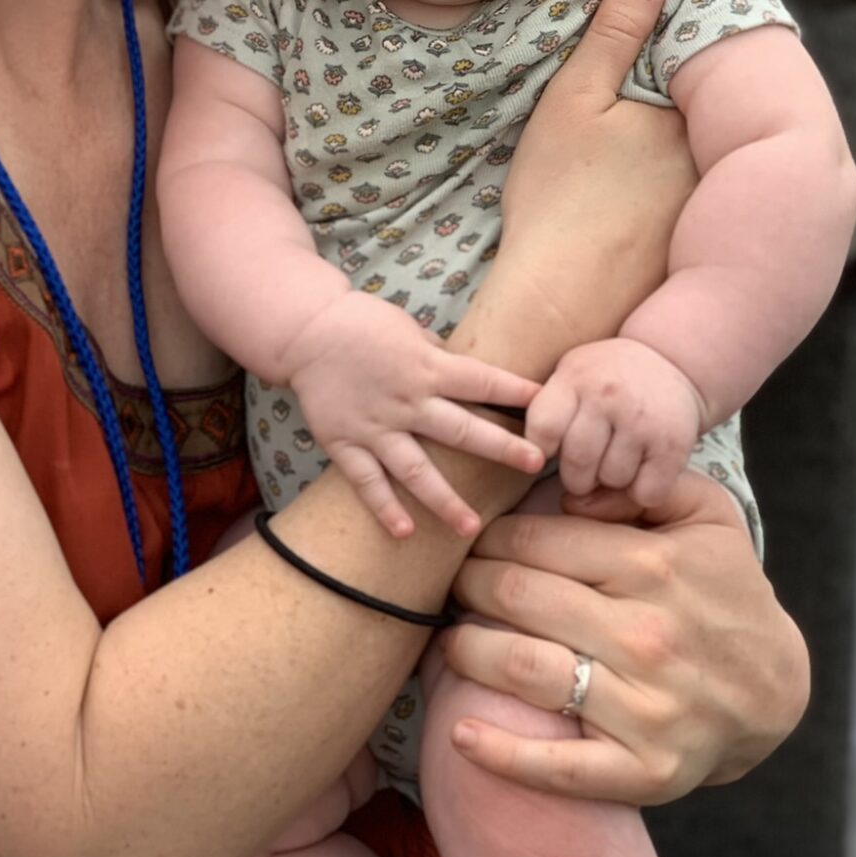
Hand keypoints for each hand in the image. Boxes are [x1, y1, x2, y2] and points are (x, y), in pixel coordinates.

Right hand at [283, 291, 543, 538]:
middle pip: (461, 429)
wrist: (307, 330)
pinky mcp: (344, 442)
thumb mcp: (410, 330)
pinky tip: (405, 533)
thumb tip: (473, 377)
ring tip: (471, 527)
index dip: (515, 392)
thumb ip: (439, 358)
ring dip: (444, 499)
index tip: (547, 403)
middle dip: (501, 448)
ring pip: (415, 469)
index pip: (481, 381)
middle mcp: (405, 400)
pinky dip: (384, 507)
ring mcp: (374, 425)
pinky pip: (367, 481)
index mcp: (426, 366)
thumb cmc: (364, 323)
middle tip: (536, 465)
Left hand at [441, 470, 809, 802]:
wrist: (776, 688)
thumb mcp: (704, 512)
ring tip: (448, 639)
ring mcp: (646, 708)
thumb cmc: (724, 586)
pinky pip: (561, 767)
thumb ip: (637, 486)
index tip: (473, 541)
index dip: (490, 536)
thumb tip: (569, 493)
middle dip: (468, 583)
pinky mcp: (646, 770)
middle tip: (452, 582)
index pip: (537, 540)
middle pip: (517, 596)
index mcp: (654, 566)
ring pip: (524, 669)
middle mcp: (647, 635)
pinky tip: (461, 733)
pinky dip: (503, 755)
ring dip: (465, 650)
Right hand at [490, 0, 698, 343]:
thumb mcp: (573, 104)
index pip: (699, 69)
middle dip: (686, 110)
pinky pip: (709, 208)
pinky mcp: (707, 253)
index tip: (646, 69)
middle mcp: (721, 164)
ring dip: (693, 157)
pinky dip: (693, 202)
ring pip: (712, 166)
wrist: (556, 305)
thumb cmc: (556, 200)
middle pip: (711, 119)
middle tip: (631, 129)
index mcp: (691, 119)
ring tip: (637, 167)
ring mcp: (720, 213)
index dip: (671, 59)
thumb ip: (613, 34)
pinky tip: (645, 210)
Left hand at [527, 339, 703, 505]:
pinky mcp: (672, 445)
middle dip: (577, 476)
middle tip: (587, 467)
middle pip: (576, 463)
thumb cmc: (609, 378)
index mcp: (575, 378)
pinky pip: (646, 493)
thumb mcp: (572, 377)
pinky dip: (642, 492)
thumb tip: (547, 480)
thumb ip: (551, 417)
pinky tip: (643, 468)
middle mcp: (607, 396)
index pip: (542, 428)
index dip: (541, 449)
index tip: (552, 450)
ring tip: (618, 457)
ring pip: (612, 480)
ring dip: (612, 481)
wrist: (669, 359)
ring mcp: (641, 421)